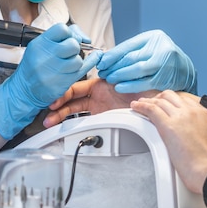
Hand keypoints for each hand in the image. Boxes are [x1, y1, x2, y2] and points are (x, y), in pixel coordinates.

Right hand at [0, 23, 101, 138]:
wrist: (23, 91)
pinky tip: (94, 58)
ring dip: (77, 60)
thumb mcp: (39, 47)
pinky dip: (91, 63)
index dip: (69, 33)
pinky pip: (83, 70)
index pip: (62, 29)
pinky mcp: (62, 83)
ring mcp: (54, 71)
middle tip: (69, 52)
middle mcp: (45, 57)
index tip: (70, 38)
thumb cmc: (33, 68)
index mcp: (39, 44)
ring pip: (78, 59)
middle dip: (74, 47)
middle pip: (72, 44)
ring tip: (68, 63)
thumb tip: (81, 34)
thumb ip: (58, 38)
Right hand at [43, 78, 158, 126]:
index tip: (56, 99)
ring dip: (61, 115)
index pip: (78, 86)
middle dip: (58, 104)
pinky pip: (83, 118)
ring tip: (49, 122)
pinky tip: (62, 126)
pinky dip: (72, 122)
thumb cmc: (147, 90)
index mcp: (103, 82)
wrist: (158, 106)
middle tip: (48, 111)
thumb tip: (109, 83)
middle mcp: (99, 93)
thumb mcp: (133, 82)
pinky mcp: (101, 116)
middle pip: (73, 98)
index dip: (65, 92)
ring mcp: (99, 105)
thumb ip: (119, 81)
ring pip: (75, 109)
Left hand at [97, 30, 196, 93]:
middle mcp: (161, 49)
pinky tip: (120, 87)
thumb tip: (108, 58)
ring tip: (109, 78)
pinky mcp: (165, 79)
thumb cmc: (163, 57)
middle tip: (103, 72)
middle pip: (131, 58)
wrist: (185, 70)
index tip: (101, 61)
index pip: (129, 46)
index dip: (112, 55)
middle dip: (114, 66)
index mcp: (154, 37)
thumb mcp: (149, 46)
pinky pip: (143, 83)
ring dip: (120, 76)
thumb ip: (132, 50)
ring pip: (137, 70)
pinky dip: (130, 86)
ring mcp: (164, 64)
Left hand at [130, 90, 206, 193]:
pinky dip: (141, 106)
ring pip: (160, 101)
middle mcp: (192, 112)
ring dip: (149, 101)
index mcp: (205, 115)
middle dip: (161, 98)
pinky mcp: (168, 127)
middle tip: (153, 103)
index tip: (168, 105)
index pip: (186, 100)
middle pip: (172, 96)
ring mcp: (180, 117)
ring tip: (141, 104)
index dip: (174, 101)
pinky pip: (151, 110)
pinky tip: (135, 107)